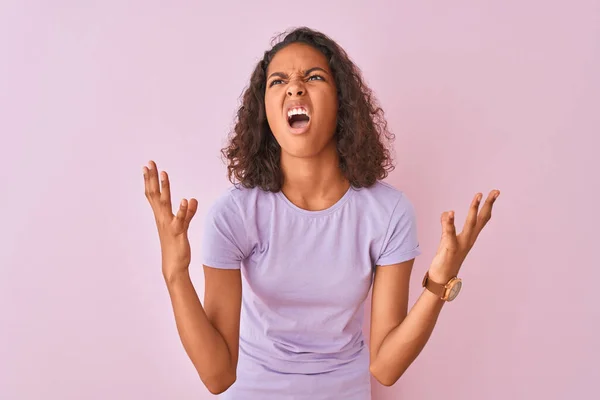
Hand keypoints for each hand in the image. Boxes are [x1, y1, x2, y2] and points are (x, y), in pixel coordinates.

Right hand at [143, 160, 197, 280]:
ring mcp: (169, 225)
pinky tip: (187, 200)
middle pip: (155, 195)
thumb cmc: (176, 246)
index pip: (153, 194)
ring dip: (165, 188)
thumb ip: (188, 212)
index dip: (150, 180)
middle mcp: (162, 218)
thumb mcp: (182, 226)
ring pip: (165, 203)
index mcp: (161, 216)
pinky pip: (181, 220)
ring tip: (165, 173)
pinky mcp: (178, 233)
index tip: (148, 166)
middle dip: (152, 178)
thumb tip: (191, 199)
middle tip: (150, 162)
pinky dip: (183, 210)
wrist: (174, 266)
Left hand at [428, 190, 499, 282]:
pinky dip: (450, 223)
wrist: (442, 280)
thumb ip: (447, 226)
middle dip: (487, 204)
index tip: (494, 193)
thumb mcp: (447, 239)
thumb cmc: (445, 259)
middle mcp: (468, 240)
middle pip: (481, 219)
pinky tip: (450, 213)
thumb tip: (447, 213)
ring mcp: (460, 244)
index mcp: (469, 237)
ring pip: (470, 224)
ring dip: (474, 209)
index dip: (488, 206)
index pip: (482, 219)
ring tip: (478, 195)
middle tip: (494, 191)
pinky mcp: (450, 249)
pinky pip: (450, 234)